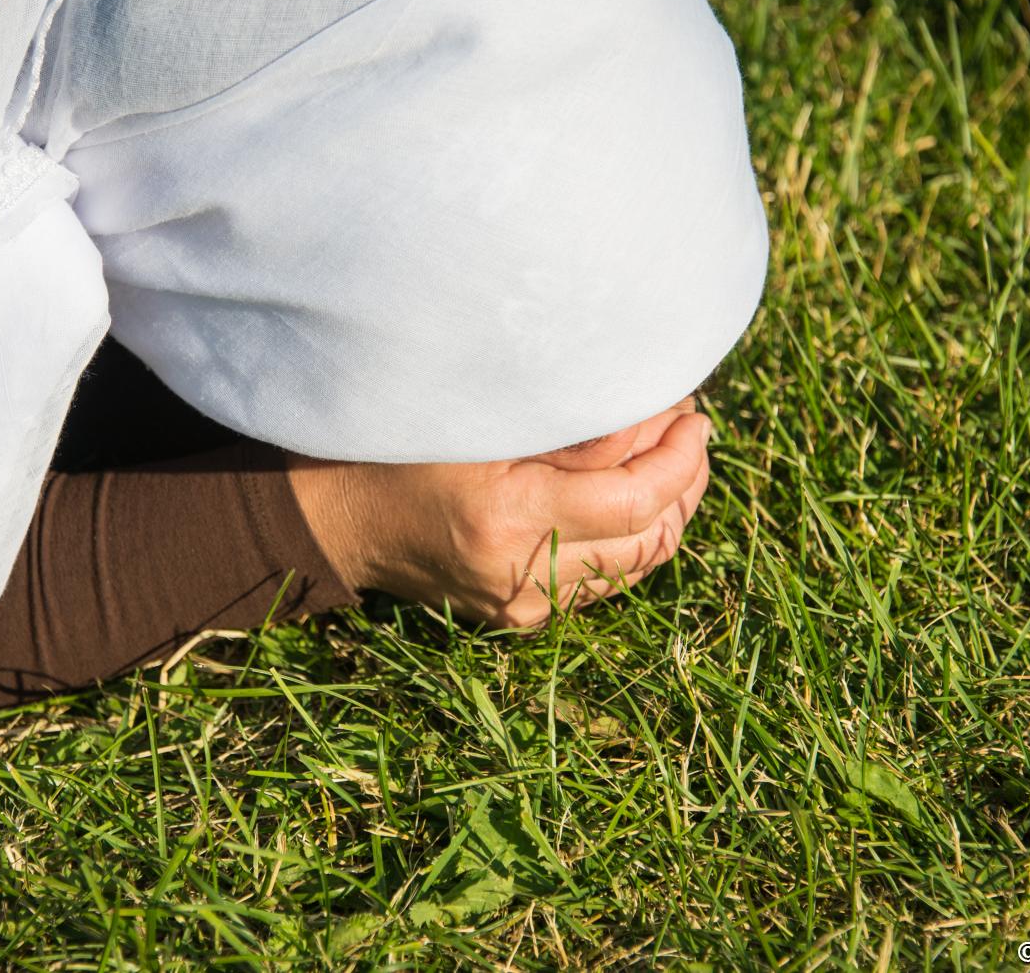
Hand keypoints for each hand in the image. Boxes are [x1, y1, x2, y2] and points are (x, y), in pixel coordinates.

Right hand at [285, 396, 711, 627]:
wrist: (334, 521)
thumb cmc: (394, 447)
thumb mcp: (475, 416)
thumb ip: (564, 425)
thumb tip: (650, 415)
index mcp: (511, 520)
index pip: (638, 501)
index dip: (681, 458)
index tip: (695, 416)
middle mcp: (525, 578)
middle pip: (651, 540)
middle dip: (686, 481)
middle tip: (690, 428)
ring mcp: (526, 606)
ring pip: (638, 566)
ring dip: (667, 510)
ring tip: (671, 456)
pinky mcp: (524, 615)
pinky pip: (606, 579)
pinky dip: (632, 536)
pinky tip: (632, 494)